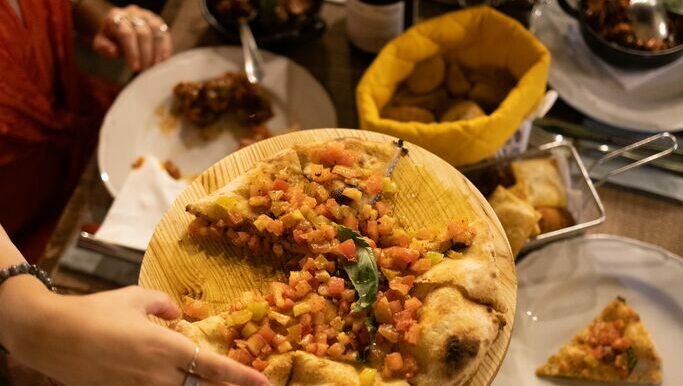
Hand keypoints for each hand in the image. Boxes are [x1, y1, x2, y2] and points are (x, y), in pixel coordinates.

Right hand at [2, 283, 268, 385]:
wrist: (52, 335)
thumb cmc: (97, 312)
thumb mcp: (136, 297)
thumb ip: (165, 305)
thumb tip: (177, 314)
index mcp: (167, 348)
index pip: (214, 367)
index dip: (243, 377)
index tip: (265, 384)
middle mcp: (158, 376)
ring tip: (213, 384)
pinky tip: (176, 382)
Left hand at [92, 5, 172, 71]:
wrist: (121, 28)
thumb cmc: (111, 39)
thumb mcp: (101, 43)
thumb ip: (103, 47)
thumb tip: (113, 51)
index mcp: (116, 17)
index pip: (126, 34)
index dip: (132, 52)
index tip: (135, 68)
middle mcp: (133, 13)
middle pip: (143, 33)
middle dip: (145, 54)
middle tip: (145, 70)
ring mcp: (148, 16)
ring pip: (156, 32)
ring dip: (157, 52)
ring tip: (154, 67)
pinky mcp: (159, 23)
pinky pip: (165, 34)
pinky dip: (165, 48)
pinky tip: (163, 61)